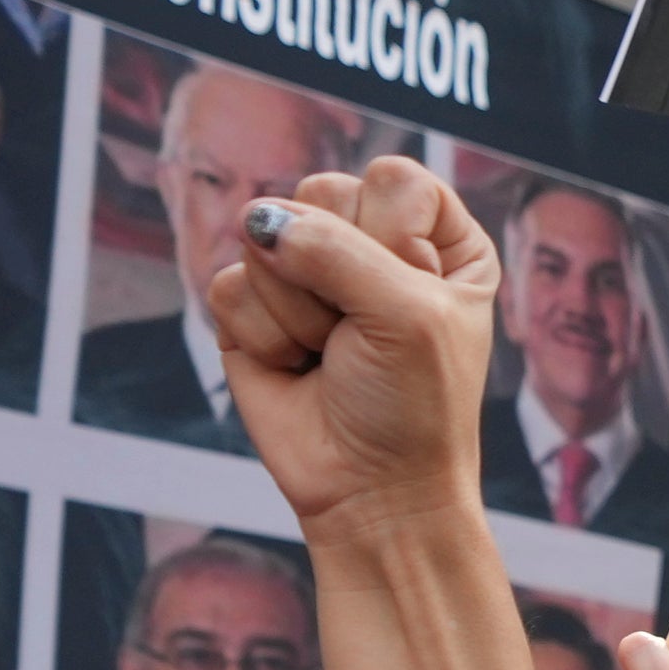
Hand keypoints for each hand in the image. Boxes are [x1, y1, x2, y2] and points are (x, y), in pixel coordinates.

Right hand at [204, 158, 502, 543]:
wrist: (370, 491)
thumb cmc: (413, 404)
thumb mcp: (405, 316)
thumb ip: (336, 250)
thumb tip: (258, 221)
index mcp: (439, 235)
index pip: (395, 178)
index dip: (396, 240)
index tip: (415, 301)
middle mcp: (371, 241)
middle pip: (323, 194)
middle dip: (341, 277)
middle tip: (365, 335)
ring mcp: (307, 270)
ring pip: (267, 237)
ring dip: (301, 314)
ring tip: (333, 356)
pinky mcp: (252, 306)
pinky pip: (229, 286)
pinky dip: (264, 339)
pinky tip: (296, 369)